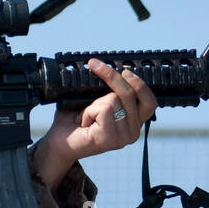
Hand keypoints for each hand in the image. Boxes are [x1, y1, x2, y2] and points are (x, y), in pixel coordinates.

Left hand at [32, 59, 156, 191]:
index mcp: (134, 123)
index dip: (140, 83)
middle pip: (130, 94)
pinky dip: (89, 110)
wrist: (59, 143)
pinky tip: (84, 123)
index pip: (149, 101)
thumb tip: (116, 69)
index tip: (125, 70)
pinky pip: (104, 108)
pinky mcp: (111, 138)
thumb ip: (110, 92)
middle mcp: (133, 132)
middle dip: (112, 76)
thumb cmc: (75, 121)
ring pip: (113, 99)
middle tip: (94, 64)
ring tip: (86, 116)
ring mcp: (123, 137)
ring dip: (94, 103)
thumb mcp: (97, 102)